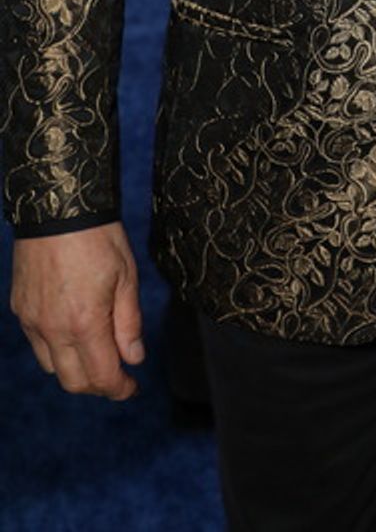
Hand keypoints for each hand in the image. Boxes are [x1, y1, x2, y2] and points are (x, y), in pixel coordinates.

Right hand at [11, 222, 143, 399]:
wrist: (58, 207)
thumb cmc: (99, 238)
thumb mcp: (127, 276)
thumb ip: (129, 323)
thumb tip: (134, 357)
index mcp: (84, 323)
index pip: (102, 376)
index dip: (120, 389)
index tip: (132, 387)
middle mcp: (53, 329)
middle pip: (74, 381)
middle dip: (98, 386)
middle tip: (118, 376)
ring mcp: (32, 320)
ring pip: (52, 367)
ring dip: (76, 369)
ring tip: (97, 354)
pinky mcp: (20, 309)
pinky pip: (37, 344)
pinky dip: (56, 349)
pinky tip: (72, 333)